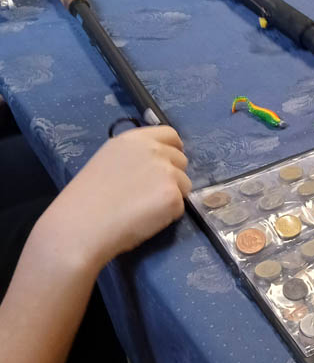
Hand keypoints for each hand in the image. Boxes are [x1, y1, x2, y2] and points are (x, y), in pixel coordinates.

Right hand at [37, 126, 190, 272]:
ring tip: (142, 209)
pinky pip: (180, 206)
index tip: (165, 165)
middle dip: (172, 176)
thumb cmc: (86, 200)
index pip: (170, 135)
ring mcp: (167, 173)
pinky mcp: (173, 197)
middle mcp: (154, 151)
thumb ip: (135, 158)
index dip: (172, 150)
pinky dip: (168, 215)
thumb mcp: (108, 161)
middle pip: (181, 160)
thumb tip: (157, 164)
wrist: (79, 227)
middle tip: (148, 194)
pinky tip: (144, 219)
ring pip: (184, 184)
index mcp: (134, 139)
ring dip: (171, 196)